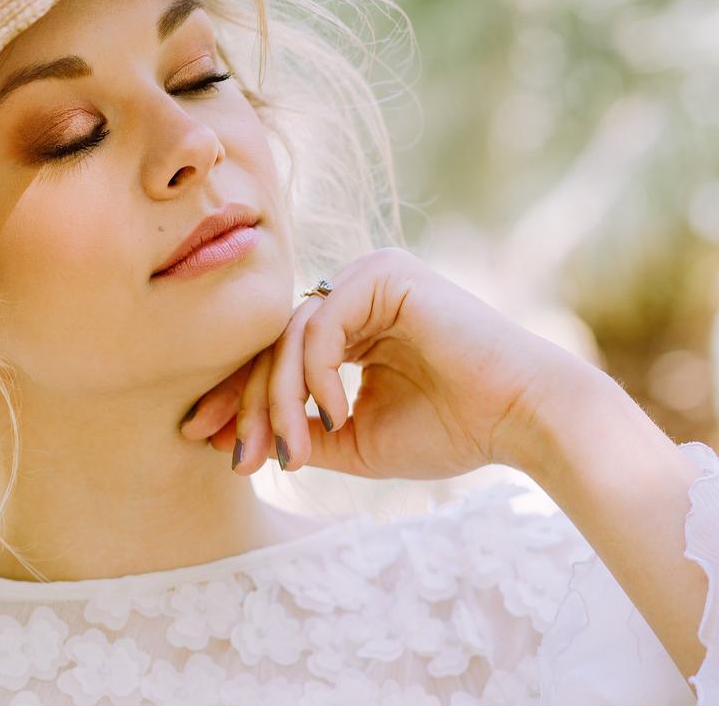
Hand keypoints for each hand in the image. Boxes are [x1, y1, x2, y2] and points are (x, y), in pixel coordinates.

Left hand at [179, 247, 590, 479]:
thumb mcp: (354, 441)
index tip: (207, 442)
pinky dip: (316, 375)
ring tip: (293, 453)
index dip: (238, 400)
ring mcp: (369, 277)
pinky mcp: (385, 274)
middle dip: (247, 406)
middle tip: (236, 457)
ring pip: (289, 338)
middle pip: (272, 345)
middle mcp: (353, 293)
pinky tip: (331, 416)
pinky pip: (321, 325)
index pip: (274, 357)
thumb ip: (299, 432)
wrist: (524, 421)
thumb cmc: (452, 431)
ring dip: (279, 401)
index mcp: (348, 325)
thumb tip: (231, 442)